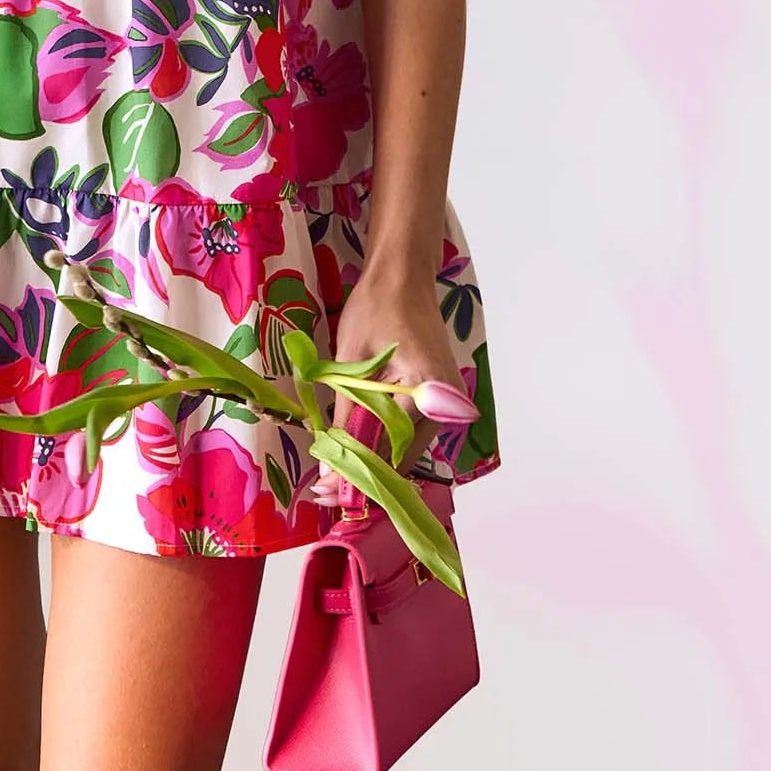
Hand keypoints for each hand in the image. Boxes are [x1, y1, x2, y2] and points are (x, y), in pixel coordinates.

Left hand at [326, 269, 477, 478]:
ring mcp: (446, 405)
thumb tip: (330, 473)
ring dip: (371, 459)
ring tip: (333, 471)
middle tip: (323, 489)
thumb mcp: (350, 364)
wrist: (403, 275)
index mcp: (428, 396)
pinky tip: (355, 443)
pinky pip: (409, 432)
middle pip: (401, 460)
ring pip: (405, 450)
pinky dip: (382, 440)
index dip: (355, 478)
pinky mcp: (439, 400)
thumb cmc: (375, 308)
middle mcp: (446, 408)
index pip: (389, 455)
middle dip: (362, 475)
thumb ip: (343, 419)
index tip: (324, 494)